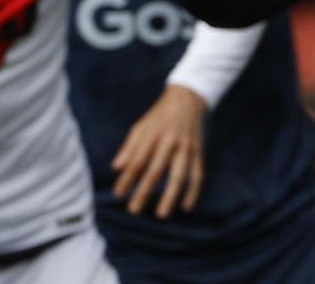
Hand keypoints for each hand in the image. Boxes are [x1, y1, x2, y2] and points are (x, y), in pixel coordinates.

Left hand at [112, 84, 206, 217]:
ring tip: (161, 214)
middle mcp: (168, 142)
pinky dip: (193, 192)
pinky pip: (197, 175)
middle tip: (133, 210)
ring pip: (178, 175)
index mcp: (150, 134)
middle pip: (155, 170)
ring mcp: (185, 148)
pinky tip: (186, 207)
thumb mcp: (140, 127)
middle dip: (143, 192)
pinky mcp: (198, 153)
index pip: (136, 160)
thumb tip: (116, 168)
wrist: (186, 101)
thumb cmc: (158, 118)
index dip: (127, 178)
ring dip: (169, 196)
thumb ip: (129, 148)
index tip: (118, 194)